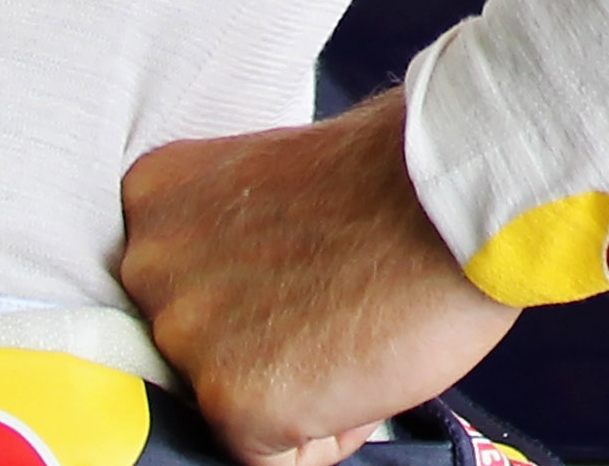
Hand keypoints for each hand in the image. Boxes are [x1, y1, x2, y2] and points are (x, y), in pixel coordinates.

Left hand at [118, 85, 517, 465]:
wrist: (459, 187)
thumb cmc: (404, 171)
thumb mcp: (279, 173)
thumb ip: (238, 229)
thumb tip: (252, 293)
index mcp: (158, 196)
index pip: (185, 283)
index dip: (260, 289)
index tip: (306, 266)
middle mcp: (150, 267)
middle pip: (205, 344)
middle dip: (271, 337)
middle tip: (341, 294)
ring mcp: (187, 336)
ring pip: (237, 401)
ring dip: (301, 381)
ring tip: (361, 319)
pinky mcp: (233, 402)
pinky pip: (277, 457)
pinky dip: (332, 428)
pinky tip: (367, 360)